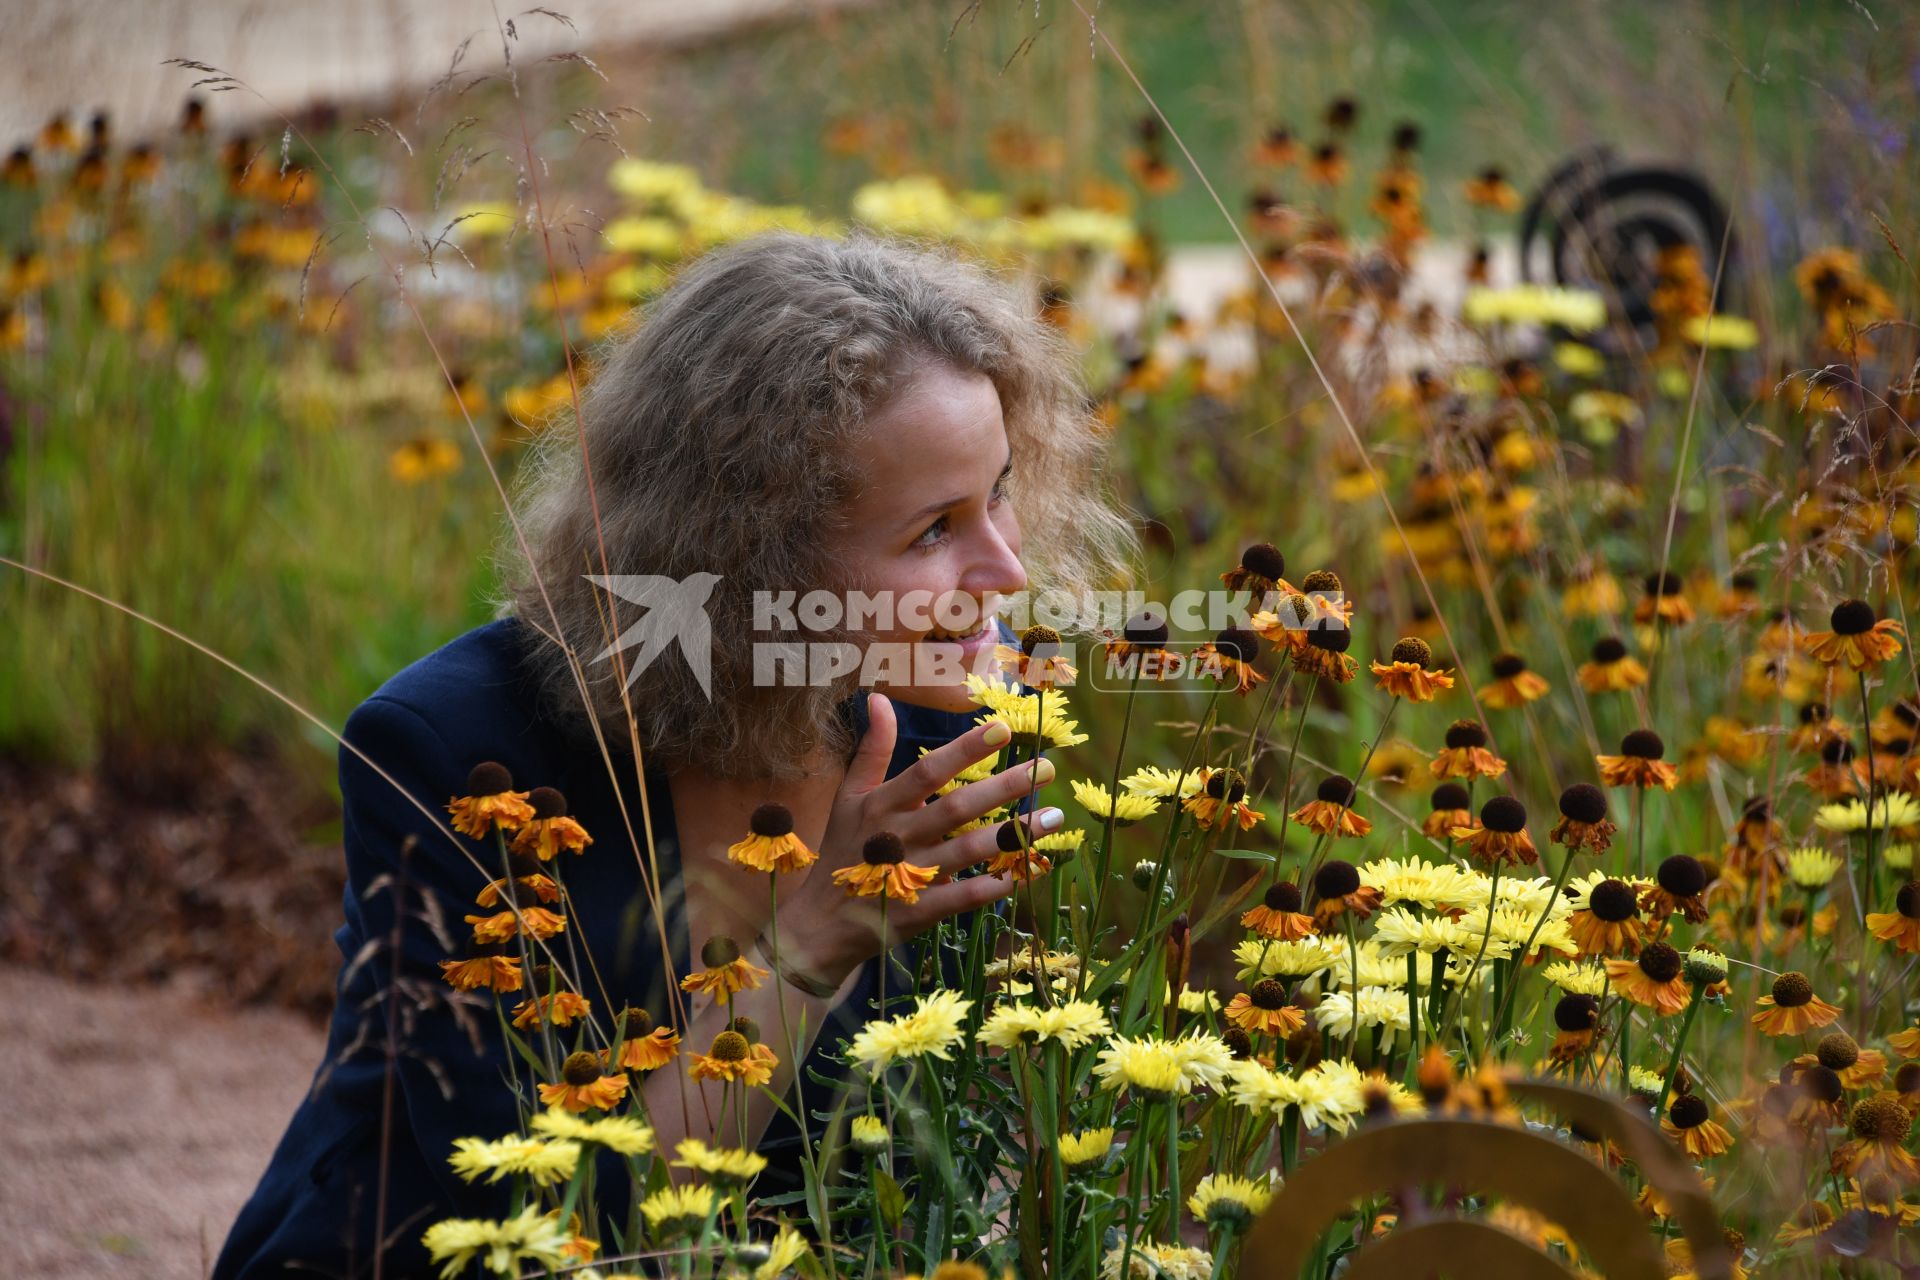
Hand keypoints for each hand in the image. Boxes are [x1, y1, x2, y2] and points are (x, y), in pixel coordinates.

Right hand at [773, 693, 1061, 986]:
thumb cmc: (842, 850)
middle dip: (1004, 788)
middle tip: (1046, 769)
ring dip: (1013, 835)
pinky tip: (1026, 871)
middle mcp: (897, 837)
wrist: (818, 924)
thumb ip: (872, 750)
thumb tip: (879, 698)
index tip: (1003, 730)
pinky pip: (963, 896)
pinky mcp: (919, 913)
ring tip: (1053, 817)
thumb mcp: (849, 796)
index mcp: (881, 805)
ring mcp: (909, 877)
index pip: (928, 772)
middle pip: (956, 808)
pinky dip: (994, 885)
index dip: (964, 751)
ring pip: (968, 851)